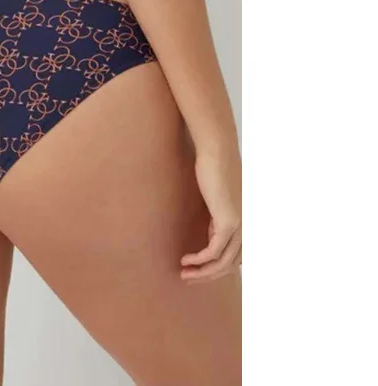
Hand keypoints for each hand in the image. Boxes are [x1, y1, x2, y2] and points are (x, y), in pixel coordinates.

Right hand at [181, 149, 241, 282]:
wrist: (217, 152)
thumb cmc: (214, 169)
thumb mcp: (217, 199)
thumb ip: (219, 216)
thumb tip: (212, 232)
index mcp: (245, 223)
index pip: (235, 258)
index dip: (216, 269)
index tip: (196, 271)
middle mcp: (247, 228)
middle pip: (230, 265)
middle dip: (208, 276)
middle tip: (188, 279)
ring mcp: (240, 226)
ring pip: (223, 262)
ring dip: (202, 272)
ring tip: (184, 274)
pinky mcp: (229, 221)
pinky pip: (214, 251)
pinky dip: (200, 259)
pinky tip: (187, 260)